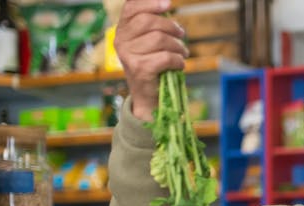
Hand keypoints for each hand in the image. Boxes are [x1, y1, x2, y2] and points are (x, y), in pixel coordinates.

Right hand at [113, 0, 187, 120]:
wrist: (148, 98)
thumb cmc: (152, 66)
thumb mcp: (148, 43)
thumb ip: (153, 25)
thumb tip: (166, 4)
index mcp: (122, 31)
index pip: (131, 8)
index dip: (150, 3)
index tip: (167, 4)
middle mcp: (121, 41)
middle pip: (149, 21)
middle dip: (171, 27)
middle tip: (181, 34)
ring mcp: (129, 56)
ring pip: (160, 39)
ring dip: (178, 46)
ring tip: (182, 52)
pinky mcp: (140, 69)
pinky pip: (166, 57)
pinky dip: (178, 60)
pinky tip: (179, 65)